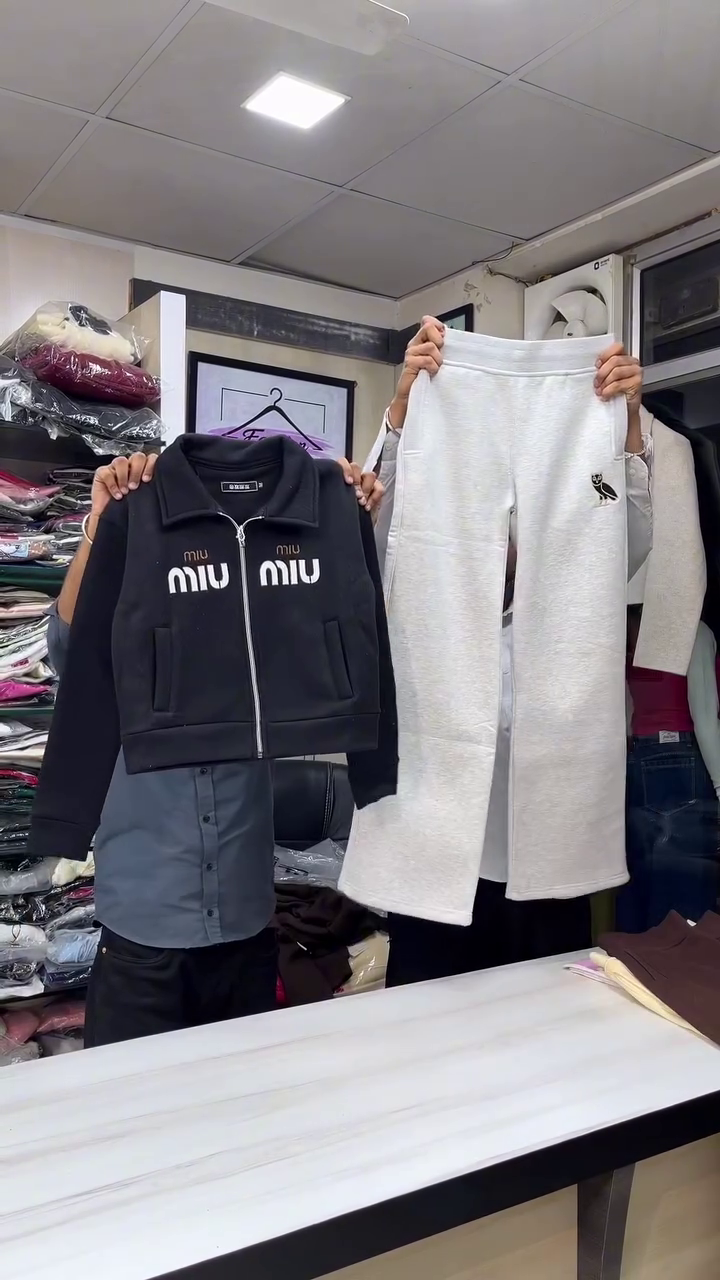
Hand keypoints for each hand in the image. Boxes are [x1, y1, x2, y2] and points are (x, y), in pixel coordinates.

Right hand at [89, 453, 157, 534]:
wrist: (110, 518)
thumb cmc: (127, 508)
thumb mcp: (142, 500)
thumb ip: (151, 491)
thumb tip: (163, 493)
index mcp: (142, 470)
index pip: (151, 459)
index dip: (150, 466)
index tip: (147, 480)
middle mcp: (130, 467)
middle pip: (137, 457)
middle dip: (137, 471)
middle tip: (135, 487)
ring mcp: (115, 468)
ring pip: (121, 461)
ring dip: (124, 476)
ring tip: (125, 491)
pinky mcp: (102, 473)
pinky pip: (106, 472)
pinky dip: (112, 484)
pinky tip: (117, 495)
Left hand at [337, 458, 384, 512]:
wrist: (355, 528)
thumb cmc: (342, 515)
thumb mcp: (336, 504)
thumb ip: (334, 495)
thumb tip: (332, 491)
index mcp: (340, 477)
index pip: (343, 463)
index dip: (346, 469)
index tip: (347, 482)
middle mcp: (353, 477)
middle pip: (357, 468)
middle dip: (357, 482)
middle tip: (356, 495)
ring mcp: (366, 483)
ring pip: (370, 475)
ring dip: (366, 489)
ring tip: (361, 502)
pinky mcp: (376, 491)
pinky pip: (379, 488)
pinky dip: (374, 498)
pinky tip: (367, 507)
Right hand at [389, 316, 444, 430]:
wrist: (414, 397)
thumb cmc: (428, 379)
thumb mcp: (438, 359)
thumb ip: (442, 346)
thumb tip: (447, 332)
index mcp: (422, 340)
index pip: (428, 321)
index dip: (438, 327)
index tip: (443, 341)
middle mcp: (415, 344)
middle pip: (428, 327)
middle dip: (439, 341)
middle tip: (439, 356)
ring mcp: (411, 353)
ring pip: (431, 346)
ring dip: (437, 360)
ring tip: (435, 369)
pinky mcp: (410, 363)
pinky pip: (427, 359)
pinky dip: (433, 367)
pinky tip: (431, 373)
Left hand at [595, 342, 642, 452]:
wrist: (623, 411)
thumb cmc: (613, 393)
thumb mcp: (606, 378)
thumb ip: (603, 368)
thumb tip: (592, 366)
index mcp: (624, 358)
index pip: (617, 347)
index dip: (605, 355)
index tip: (596, 366)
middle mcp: (633, 363)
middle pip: (614, 361)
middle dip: (602, 373)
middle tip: (596, 383)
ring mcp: (636, 372)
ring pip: (616, 372)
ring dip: (605, 383)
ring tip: (600, 391)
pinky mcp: (637, 383)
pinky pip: (618, 384)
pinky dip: (609, 390)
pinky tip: (606, 396)